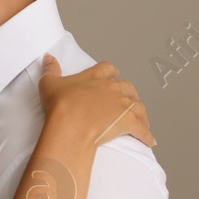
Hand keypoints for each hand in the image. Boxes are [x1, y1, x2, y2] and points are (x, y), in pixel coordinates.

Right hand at [37, 54, 155, 148]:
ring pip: (138, 106)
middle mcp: (111, 88)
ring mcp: (122, 105)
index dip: (111, 71)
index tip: (113, 74)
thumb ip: (50, 69)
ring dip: (141, 113)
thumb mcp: (49, 83)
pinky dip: (147, 135)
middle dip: (129, 93)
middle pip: (127, 86)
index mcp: (94, 77)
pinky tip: (150, 141)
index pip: (107, 68)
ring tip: (141, 120)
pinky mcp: (128, 122)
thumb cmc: (59, 105)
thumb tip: (48, 57)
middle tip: (128, 100)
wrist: (70, 125)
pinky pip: (141, 129)